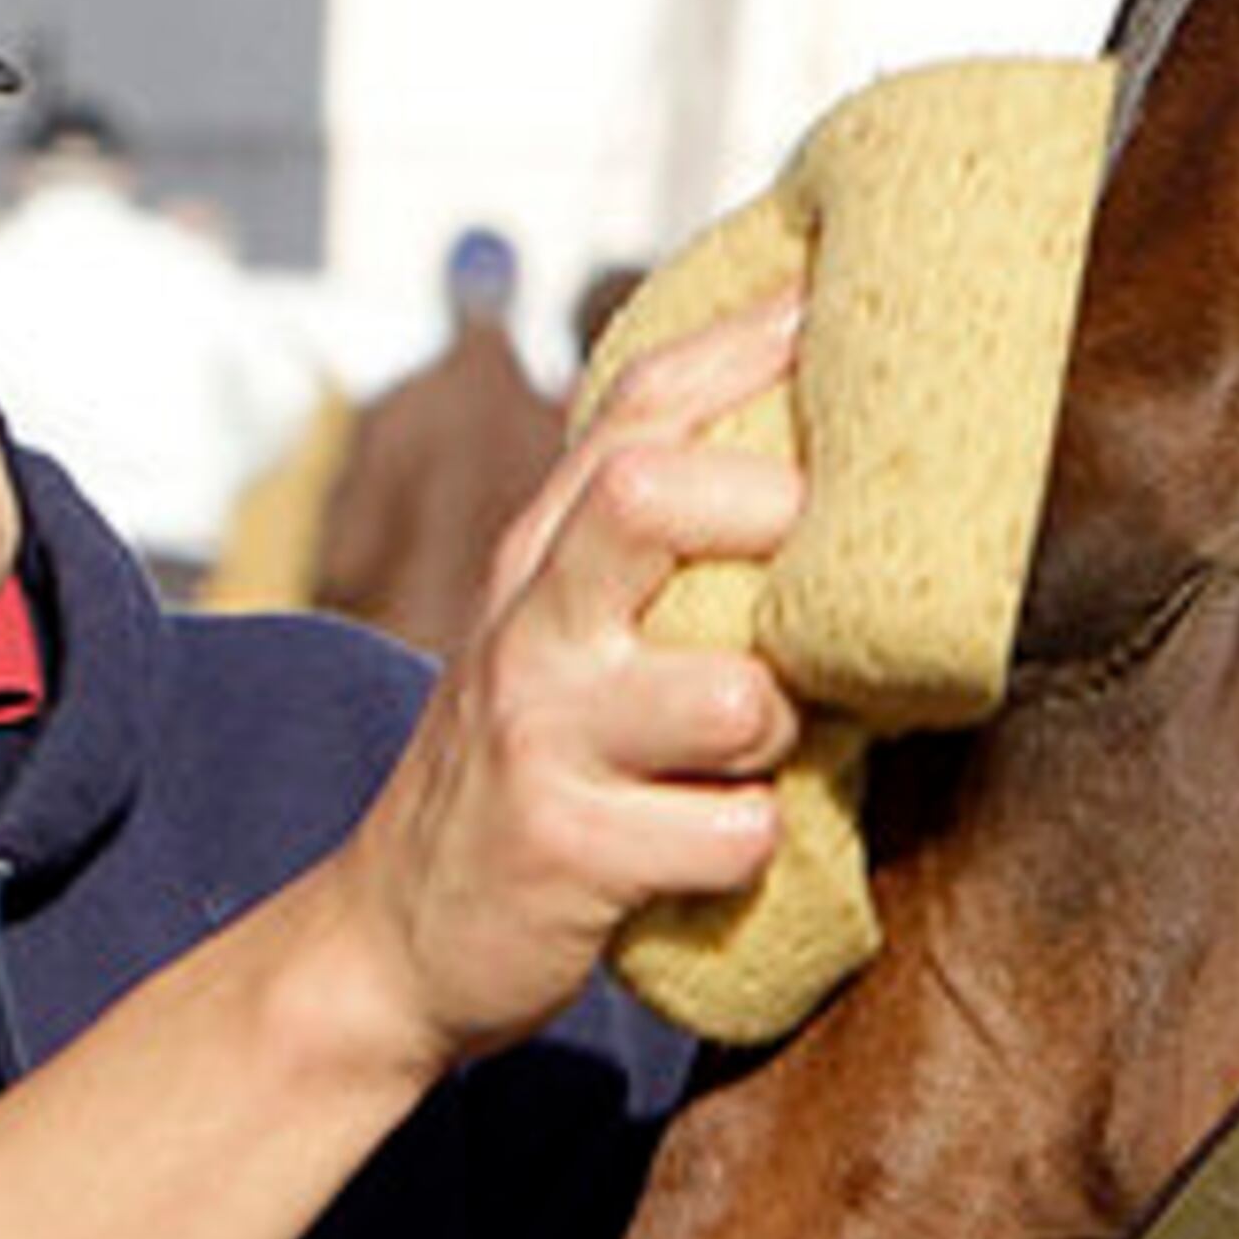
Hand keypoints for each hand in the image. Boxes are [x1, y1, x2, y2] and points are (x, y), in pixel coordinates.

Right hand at [324, 293, 806, 1065]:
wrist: (395, 934)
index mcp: (542, 552)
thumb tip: (792, 402)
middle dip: (772, 517)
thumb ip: (647, 532)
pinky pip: (734, 834)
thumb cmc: (536, 762)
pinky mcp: (568, 852)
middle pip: (654, 495)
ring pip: (736, 696)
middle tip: (830, 577)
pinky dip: (751, 845)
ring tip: (757, 754)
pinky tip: (712, 848)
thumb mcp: (559, 623)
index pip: (644, 406)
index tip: (843, 304)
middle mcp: (532, 624)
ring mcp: (545, 735)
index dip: (752, 345)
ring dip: (784, 731)